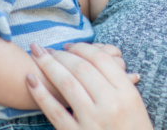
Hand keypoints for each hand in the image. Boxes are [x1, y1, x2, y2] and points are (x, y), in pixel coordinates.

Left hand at [27, 42, 151, 129]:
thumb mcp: (135, 106)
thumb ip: (122, 83)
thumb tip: (103, 60)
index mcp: (127, 93)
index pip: (101, 59)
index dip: (83, 48)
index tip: (71, 46)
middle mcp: (111, 103)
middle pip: (82, 67)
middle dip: (62, 54)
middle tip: (50, 49)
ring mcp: (92, 120)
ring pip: (67, 83)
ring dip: (49, 65)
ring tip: (37, 55)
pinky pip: (54, 111)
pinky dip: (40, 94)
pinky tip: (30, 80)